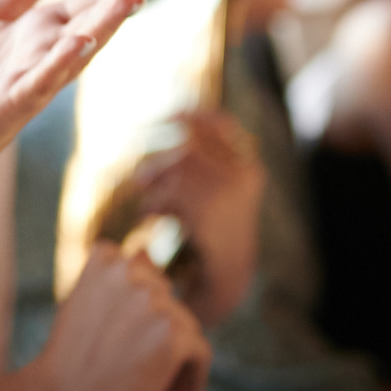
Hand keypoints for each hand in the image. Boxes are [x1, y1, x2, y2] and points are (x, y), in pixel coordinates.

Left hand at [0, 0, 167, 196]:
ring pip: (77, 49)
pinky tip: (78, 41)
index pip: (94, 1)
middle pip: (95, 18)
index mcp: (45, 32)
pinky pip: (40, 82)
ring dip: (105, 23)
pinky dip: (60, 62)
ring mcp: (34, 80)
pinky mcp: (12, 104)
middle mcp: (48, 54)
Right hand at [14, 243, 210, 390]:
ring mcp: (154, 301)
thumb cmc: (70, 363)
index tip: (128, 347)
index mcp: (106, 258)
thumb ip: (115, 285)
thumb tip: (148, 256)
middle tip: (139, 374)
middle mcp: (131, 271)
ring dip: (175, 362)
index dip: (140, 318)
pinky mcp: (174, 333)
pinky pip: (200, 354)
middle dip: (158, 339)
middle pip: (169, 306)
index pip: (147, 282)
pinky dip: (193, 379)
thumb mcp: (85, 306)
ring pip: (187, 331)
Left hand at [129, 110, 262, 310]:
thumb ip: (199, 161)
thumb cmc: (213, 232)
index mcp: (249, 168)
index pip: (225, 125)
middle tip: (140, 180)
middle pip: (191, 148)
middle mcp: (244, 176)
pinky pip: (171, 194)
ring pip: (178, 170)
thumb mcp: (213, 192)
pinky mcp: (210, 212)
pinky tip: (147, 217)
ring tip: (144, 203)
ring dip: (154, 186)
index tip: (172, 115)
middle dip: (160, 163)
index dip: (197, 117)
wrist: (227, 275)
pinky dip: (153, 204)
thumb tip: (174, 120)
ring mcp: (230, 193)